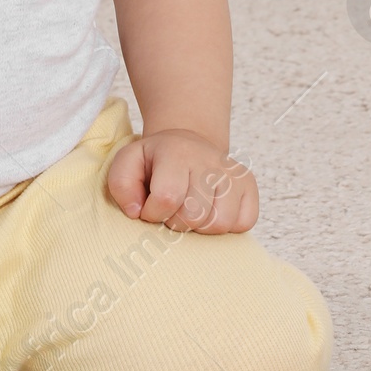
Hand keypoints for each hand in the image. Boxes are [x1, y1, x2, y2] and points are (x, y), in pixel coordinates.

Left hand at [105, 128, 257, 233]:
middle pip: (194, 216)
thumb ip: (121, 185)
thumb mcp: (128, 163)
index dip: (154, 213)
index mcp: (177, 153)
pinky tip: (211, 211)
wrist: (188, 143)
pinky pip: (243, 223)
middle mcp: (210, 160)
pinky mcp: (249, 187)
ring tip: (191, 212)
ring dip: (200, 227)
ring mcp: (234, 173)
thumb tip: (136, 211)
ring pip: (220, 224)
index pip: (167, 199)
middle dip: (176, 223)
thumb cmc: (155, 161)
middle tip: (172, 211)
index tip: (150, 208)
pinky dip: (226, 226)